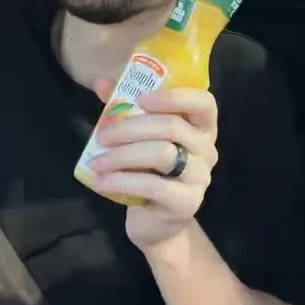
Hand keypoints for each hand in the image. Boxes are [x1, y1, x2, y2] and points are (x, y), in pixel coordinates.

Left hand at [89, 80, 219, 252]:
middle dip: (130, 128)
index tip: (141, 99)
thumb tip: (101, 82)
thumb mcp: (140, 137)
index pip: (203, 102)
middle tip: (102, 136)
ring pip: (162, 154)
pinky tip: (101, 183)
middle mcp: (207, 149)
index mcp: (201, 127)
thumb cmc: (149, 171)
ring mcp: (200, 177)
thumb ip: (127, 108)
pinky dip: (122, 182)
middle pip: (172, 126)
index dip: (174, 96)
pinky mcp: (186, 203)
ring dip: (122, 156)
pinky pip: (153, 186)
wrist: (156, 222)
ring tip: (97, 162)